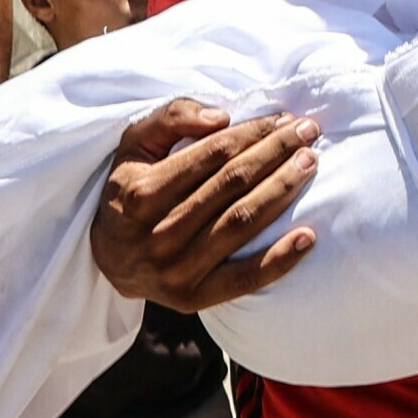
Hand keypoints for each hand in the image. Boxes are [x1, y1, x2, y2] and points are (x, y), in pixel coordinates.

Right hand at [89, 99, 319, 313]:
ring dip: (282, 191)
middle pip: (232, 185)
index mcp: (141, 192)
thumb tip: (221, 118)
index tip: (284, 118)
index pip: (213, 154)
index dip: (253, 133)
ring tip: (309, 164)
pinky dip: (280, 259)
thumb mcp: (135, 146)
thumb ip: (172, 119)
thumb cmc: (130, 190)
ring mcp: (175, 270)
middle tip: (309, 133)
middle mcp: (157, 233)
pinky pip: (245, 279)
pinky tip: (309, 236)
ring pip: (241, 223)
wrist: (108, 259)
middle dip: (276, 153)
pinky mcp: (192, 299)